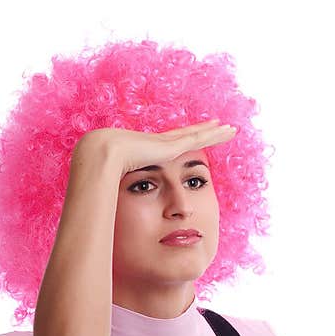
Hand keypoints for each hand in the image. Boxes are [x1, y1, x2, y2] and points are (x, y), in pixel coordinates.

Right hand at [75, 119, 236, 176]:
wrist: (103, 154)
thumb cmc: (105, 171)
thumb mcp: (118, 183)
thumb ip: (121, 191)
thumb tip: (111, 207)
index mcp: (152, 151)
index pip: (174, 145)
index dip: (186, 141)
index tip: (196, 137)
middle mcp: (163, 143)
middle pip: (191, 136)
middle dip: (205, 132)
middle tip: (221, 128)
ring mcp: (170, 142)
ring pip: (200, 134)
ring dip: (216, 131)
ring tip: (231, 128)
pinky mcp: (175, 145)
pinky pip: (201, 137)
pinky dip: (215, 133)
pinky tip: (227, 129)